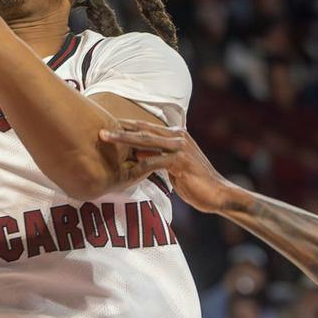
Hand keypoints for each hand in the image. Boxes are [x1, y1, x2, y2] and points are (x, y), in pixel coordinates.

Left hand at [98, 120, 239, 213]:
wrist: (218, 194)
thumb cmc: (195, 182)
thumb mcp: (172, 167)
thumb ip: (157, 157)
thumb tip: (137, 152)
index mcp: (175, 135)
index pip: (146, 127)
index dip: (126, 126)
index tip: (106, 124)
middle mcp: (178, 137)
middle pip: (143, 130)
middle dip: (120, 128)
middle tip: (99, 126)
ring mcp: (180, 148)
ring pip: (146, 141)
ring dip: (123, 138)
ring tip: (105, 137)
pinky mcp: (181, 162)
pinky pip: (156, 161)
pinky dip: (141, 162)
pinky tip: (125, 163)